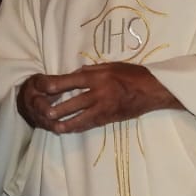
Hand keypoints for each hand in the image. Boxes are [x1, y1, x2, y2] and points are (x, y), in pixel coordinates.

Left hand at [17, 63, 174, 134]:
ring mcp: (105, 108)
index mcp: (99, 77)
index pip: (72, 81)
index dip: (56, 85)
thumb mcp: (111, 66)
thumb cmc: (132, 74)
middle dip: (58, 109)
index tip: (43, 88)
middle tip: (43, 113)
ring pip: (81, 118)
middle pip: (74, 103)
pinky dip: (79, 127)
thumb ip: (92, 71)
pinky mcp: (110, 118)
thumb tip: (74, 75)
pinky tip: (69, 129)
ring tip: (53, 127)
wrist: (153, 90)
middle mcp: (100, 93)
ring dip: (66, 123)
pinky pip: (91, 124)